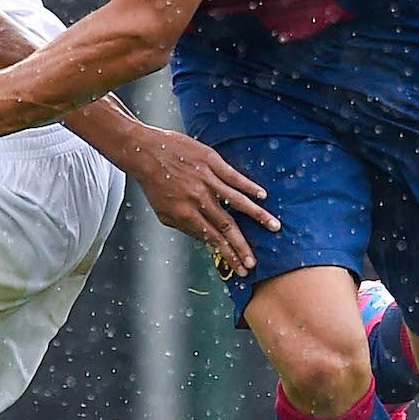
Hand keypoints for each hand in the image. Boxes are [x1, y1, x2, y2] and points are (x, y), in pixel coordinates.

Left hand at [125, 126, 279, 275]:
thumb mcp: (163, 212)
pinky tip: (261, 196)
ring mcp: (206, 180)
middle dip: (242, 247)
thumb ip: (185, 227)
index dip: (228, 255)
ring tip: (273, 226)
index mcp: (185, 214)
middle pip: (227, 226)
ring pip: (237, 201)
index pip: (212, 239)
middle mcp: (198, 199)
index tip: (240, 268)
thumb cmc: (154, 183)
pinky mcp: (211, 162)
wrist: (144, 152)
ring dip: (257, 216)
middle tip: (254, 261)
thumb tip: (205, 239)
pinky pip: (234, 177)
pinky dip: (249, 187)